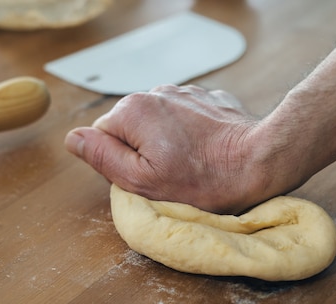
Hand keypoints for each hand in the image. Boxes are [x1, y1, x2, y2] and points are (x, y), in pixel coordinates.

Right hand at [65, 85, 299, 213]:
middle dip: (144, 152)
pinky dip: (190, 134)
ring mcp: (184, 92)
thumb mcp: (143, 181)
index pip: (103, 138)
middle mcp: (156, 91)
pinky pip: (185, 118)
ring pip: (158, 123)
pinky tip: (207, 150)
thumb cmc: (205, 178)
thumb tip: (74, 138)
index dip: (122, 165)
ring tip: (192, 163)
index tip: (149, 177)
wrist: (262, 160)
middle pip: (130, 128)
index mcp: (133, 109)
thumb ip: (102, 157)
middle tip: (172, 174)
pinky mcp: (207, 98)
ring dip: (167, 142)